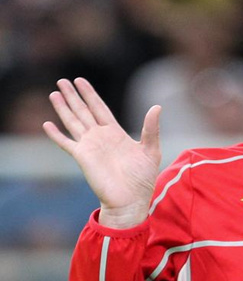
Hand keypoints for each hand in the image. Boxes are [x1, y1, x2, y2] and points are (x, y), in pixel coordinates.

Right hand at [43, 78, 161, 228]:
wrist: (130, 200)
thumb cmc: (142, 179)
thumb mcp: (151, 150)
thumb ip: (151, 128)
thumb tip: (157, 106)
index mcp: (115, 133)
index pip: (100, 108)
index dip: (90, 94)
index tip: (80, 81)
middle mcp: (100, 137)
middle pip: (83, 111)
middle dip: (73, 96)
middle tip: (62, 80)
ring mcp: (90, 146)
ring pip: (73, 122)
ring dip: (63, 108)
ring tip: (54, 93)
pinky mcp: (82, 157)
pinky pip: (66, 143)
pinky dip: (56, 134)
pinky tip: (47, 124)